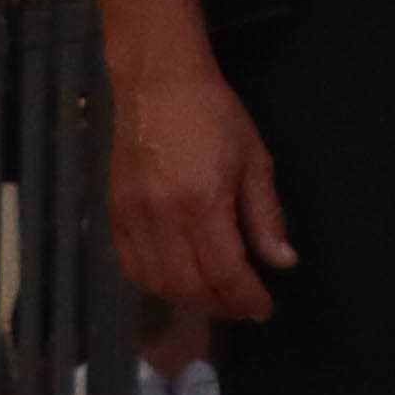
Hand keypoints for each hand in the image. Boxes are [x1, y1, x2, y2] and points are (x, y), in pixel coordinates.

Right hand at [111, 54, 293, 326]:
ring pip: (156, 282)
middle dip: (219, 305)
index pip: (223, 271)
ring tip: (215, 299)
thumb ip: (265, 215)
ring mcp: (131, 218)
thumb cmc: (213, 115)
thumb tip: (282, 261)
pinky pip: (130, 266)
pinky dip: (155, 284)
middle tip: (243, 308)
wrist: (157, 85)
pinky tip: (177, 283)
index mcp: (202, 203)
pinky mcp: (112, 214)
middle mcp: (161, 218)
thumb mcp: (254, 160)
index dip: (245, 298)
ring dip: (187, 300)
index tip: (263, 309)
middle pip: (188, 285)